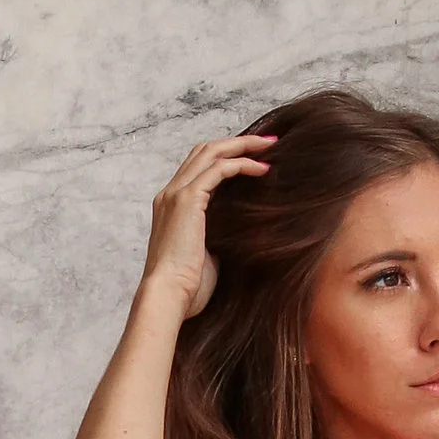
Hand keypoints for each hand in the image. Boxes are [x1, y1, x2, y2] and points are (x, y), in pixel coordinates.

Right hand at [139, 133, 275, 321]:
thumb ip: (219, 234)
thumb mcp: (207, 254)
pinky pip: (219, 169)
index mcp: (171, 206)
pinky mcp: (187, 200)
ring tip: (270, 146)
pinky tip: (262, 169)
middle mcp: (170, 194)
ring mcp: (176, 194)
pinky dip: (242, 164)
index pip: (198, 167)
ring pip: (211, 152)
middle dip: (238, 142)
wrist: (169, 296)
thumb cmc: (187, 287)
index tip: (256, 159)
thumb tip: (243, 232)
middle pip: (204, 150)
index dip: (227, 156)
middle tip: (268, 143)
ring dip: (243, 146)